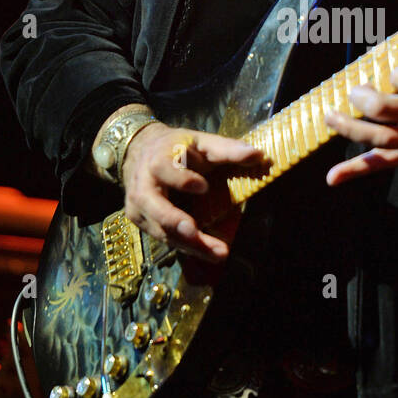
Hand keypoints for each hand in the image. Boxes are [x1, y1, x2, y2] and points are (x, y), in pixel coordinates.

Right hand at [121, 123, 267, 262]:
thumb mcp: (200, 143)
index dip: (182, 179)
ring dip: (190, 244)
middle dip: (175, 222)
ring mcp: (139, 208)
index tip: (203, 186)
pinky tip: (209, 254)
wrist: (139, 153)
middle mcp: (143, 186)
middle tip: (195, 232)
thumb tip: (258, 154)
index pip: (165, 169)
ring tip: (219, 253)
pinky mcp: (142, 223)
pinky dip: (187, 248)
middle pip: (157, 208)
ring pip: (162, 230)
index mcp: (158, 161)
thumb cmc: (176, 149)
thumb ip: (227, 150)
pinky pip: (165, 239)